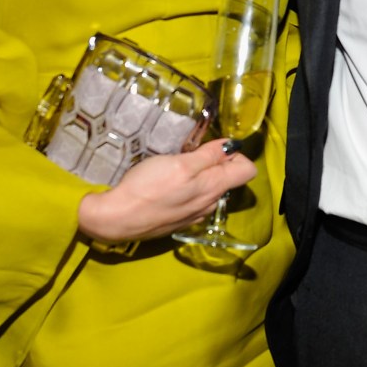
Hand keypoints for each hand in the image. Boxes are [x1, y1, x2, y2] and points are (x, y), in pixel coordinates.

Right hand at [77, 139, 256, 244]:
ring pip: (212, 189)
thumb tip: (233, 146)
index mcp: (214, 187)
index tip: (214, 147)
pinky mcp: (180, 220)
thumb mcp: (180, 164)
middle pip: (230, 179)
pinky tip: (170, 184)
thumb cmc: (148, 187)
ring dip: (202, 175)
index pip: (248, 170)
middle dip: (218, 162)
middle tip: (192, 153)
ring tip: (179, 166)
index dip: (236, 154)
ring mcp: (196, 215)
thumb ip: (208, 156)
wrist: (118, 218)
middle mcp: (210, 204)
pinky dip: (189, 189)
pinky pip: (196, 200)